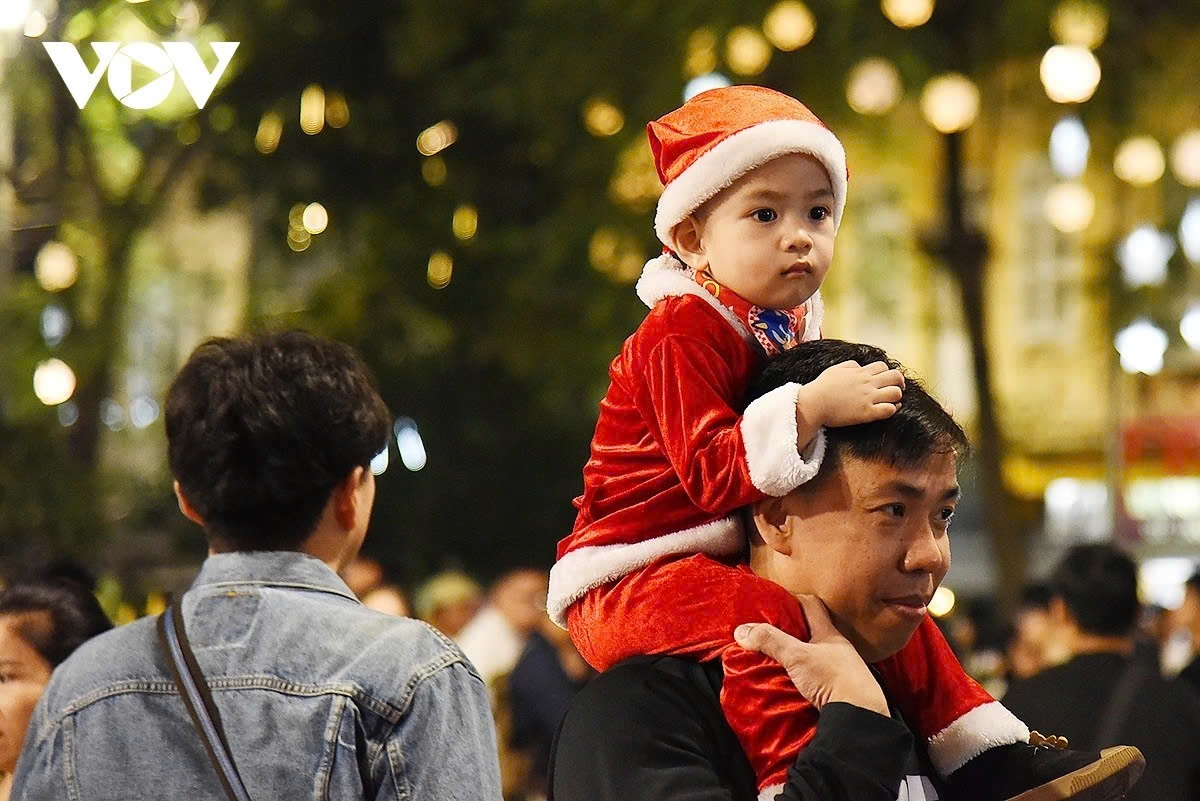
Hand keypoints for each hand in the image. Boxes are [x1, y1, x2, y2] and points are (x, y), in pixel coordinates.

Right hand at [733, 594, 888, 715]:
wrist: (859, 718)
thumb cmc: (833, 678)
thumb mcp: (797, 656)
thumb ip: (771, 641)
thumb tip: (742, 631)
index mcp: (829, 633)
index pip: (811, 605)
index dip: (793, 599)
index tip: (773, 603)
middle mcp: (836, 649)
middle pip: (810, 632)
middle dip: (790, 631)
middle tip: (766, 633)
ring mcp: (839, 670)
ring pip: (812, 655)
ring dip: (795, 656)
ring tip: (773, 659)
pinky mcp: (838, 691)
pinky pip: (815, 677)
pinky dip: (800, 677)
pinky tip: (788, 683)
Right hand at [796, 360, 904, 428]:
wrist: (814, 403)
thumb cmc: (821, 387)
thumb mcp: (835, 369)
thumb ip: (850, 365)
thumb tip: (860, 366)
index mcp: (860, 373)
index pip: (884, 367)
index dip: (887, 372)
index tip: (885, 379)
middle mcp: (867, 383)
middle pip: (895, 377)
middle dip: (899, 382)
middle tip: (897, 388)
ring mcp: (868, 398)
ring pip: (896, 393)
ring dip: (896, 396)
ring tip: (892, 401)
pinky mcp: (867, 413)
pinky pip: (889, 410)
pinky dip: (892, 409)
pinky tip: (888, 410)